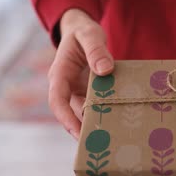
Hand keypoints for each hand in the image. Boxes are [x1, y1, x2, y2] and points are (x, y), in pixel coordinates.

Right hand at [47, 9, 113, 139]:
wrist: (81, 29)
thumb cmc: (83, 30)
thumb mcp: (90, 34)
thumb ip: (96, 49)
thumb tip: (105, 70)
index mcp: (59, 73)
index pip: (57, 100)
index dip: (66, 118)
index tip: (78, 132)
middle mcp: (64, 85)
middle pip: (69, 113)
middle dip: (81, 129)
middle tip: (98, 146)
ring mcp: (75, 90)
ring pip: (81, 112)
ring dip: (93, 124)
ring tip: (110, 140)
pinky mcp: (87, 91)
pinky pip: (92, 106)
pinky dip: (102, 114)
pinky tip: (118, 123)